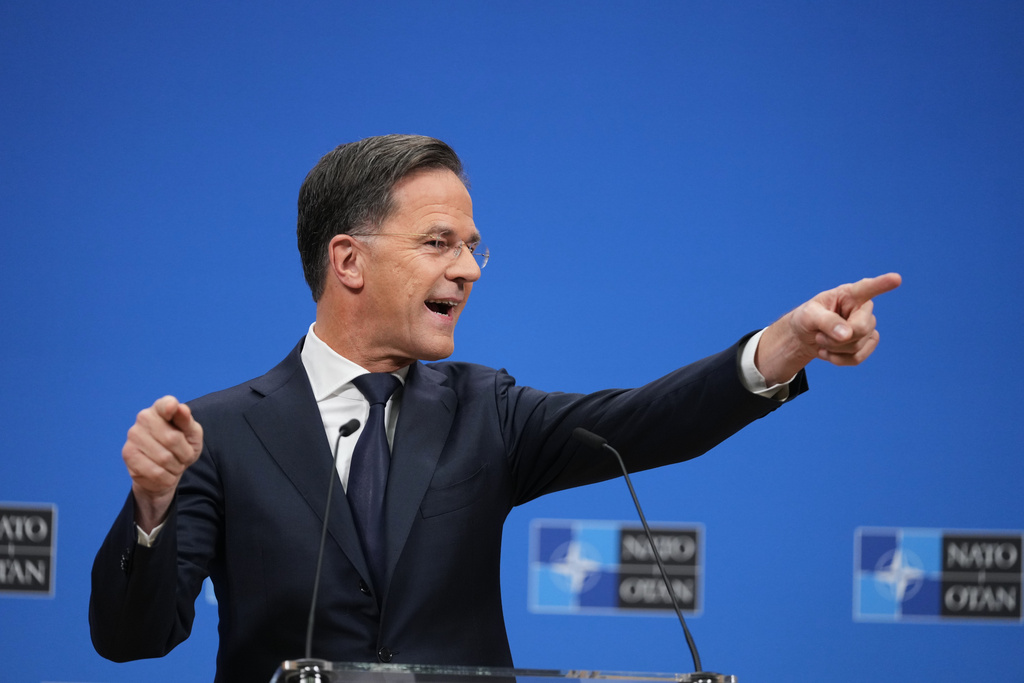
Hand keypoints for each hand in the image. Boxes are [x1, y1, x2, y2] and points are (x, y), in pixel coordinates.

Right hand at [122, 395, 203, 531]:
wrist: (167, 469)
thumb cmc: (181, 447)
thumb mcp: (192, 434)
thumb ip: (187, 421)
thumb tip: (181, 408)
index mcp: (161, 409)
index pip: (165, 404)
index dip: (169, 407)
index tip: (172, 408)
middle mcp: (144, 418)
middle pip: (173, 439)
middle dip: (185, 453)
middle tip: (184, 456)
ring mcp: (133, 436)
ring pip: (164, 458)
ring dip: (176, 466)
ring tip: (174, 464)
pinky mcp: (128, 455)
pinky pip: (155, 472)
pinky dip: (168, 477)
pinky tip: (165, 473)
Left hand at [756, 273, 901, 385]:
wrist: (804, 337)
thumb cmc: (806, 319)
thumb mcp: (808, 316)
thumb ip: (826, 321)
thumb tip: (847, 335)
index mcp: (849, 294)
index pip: (867, 288)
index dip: (882, 284)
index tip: (896, 278)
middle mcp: (863, 308)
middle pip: (861, 328)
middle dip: (836, 338)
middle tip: (819, 335)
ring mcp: (867, 326)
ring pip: (857, 346)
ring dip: (834, 349)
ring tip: (821, 340)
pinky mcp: (867, 343)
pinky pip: (857, 358)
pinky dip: (838, 360)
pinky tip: (828, 353)